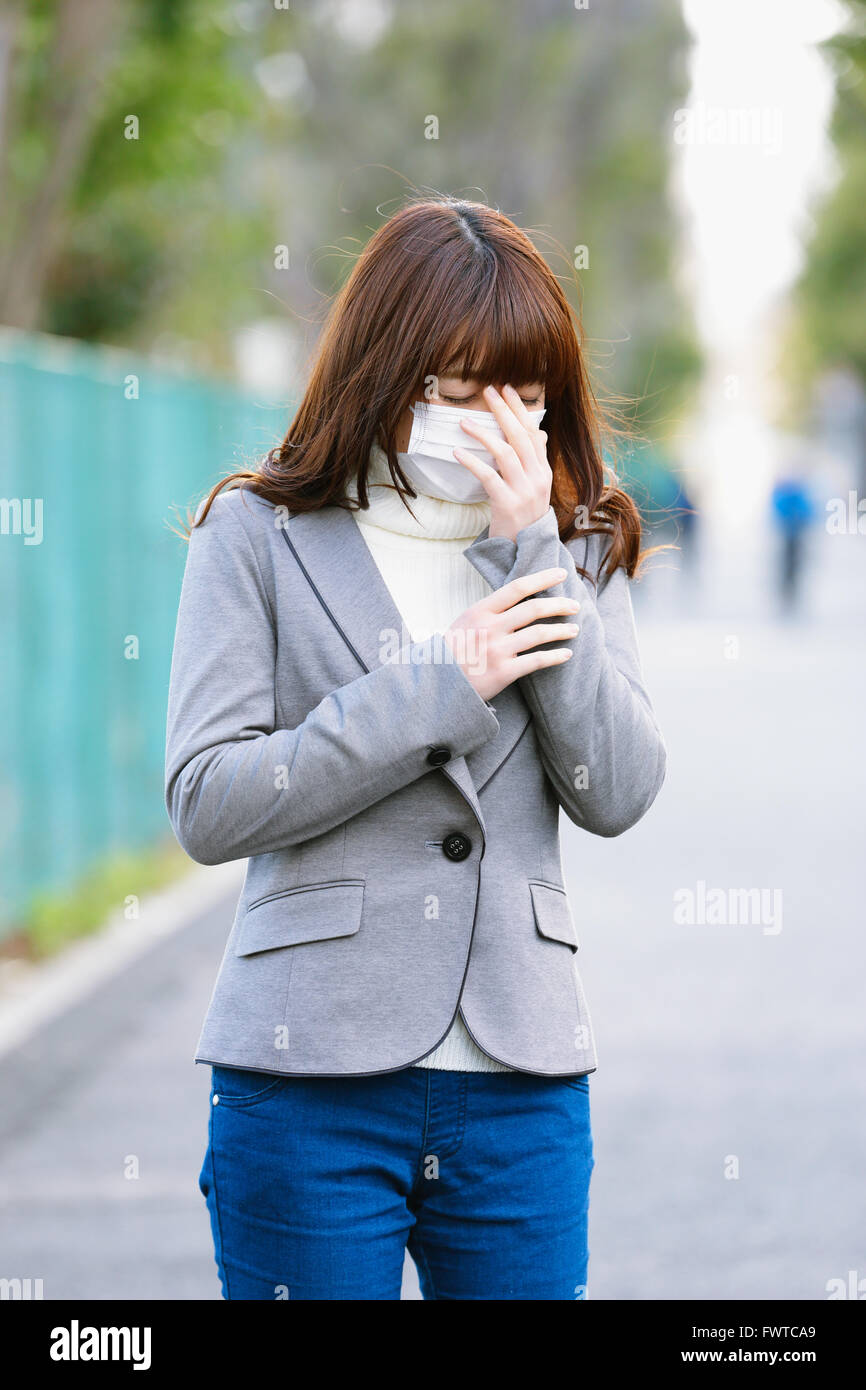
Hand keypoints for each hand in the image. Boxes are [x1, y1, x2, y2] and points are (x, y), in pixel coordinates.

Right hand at [443, 567, 579, 701]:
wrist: (436, 683)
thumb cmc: (453, 650)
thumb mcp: (465, 621)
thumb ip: (490, 611)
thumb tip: (521, 598)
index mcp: (480, 610)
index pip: (517, 588)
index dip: (543, 578)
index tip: (561, 574)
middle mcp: (490, 627)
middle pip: (534, 609)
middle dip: (560, 605)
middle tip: (575, 606)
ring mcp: (497, 650)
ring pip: (539, 634)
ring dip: (561, 631)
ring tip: (574, 630)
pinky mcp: (504, 672)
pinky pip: (537, 661)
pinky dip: (555, 656)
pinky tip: (566, 655)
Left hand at [452, 383, 551, 541]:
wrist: (525, 552)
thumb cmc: (524, 518)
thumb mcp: (536, 488)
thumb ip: (535, 461)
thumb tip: (538, 431)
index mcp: (544, 472)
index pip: (533, 432)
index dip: (520, 410)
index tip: (506, 389)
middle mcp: (538, 478)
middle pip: (521, 437)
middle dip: (504, 411)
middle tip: (488, 391)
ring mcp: (524, 492)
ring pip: (506, 453)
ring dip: (483, 434)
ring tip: (464, 422)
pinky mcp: (507, 504)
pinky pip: (488, 476)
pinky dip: (472, 462)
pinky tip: (457, 451)